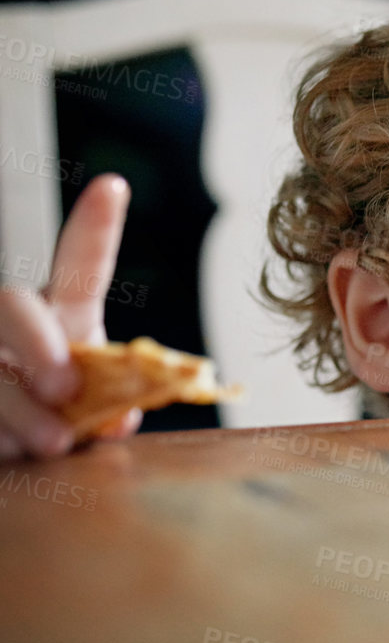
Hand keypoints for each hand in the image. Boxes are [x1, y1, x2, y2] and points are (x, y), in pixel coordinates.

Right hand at [0, 173, 142, 458]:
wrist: (5, 448)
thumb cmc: (50, 429)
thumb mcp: (85, 417)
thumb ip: (107, 410)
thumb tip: (122, 419)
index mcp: (57, 322)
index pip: (77, 269)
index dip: (94, 230)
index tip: (113, 188)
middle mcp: (8, 326)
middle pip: (8, 305)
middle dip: (36, 343)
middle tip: (67, 387)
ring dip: (18, 406)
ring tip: (53, 442)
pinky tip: (12, 454)